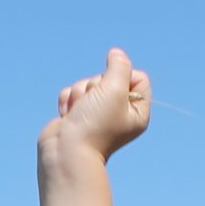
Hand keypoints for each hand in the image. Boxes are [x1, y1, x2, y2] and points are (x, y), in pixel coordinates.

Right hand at [40, 47, 151, 165]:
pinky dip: (68, 100)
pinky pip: (72, 92)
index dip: (124, 76)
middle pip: (109, 77)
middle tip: (92, 106)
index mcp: (137, 112)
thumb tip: (116, 53)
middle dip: (96, 86)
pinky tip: (68, 115)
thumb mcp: (115, 89)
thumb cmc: (95, 125)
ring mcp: (96, 114)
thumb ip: (119, 66)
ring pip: (87, 83)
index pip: (138, 77)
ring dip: (79, 93)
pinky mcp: (76, 114)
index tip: (114, 88)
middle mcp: (118, 113)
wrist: (66, 152)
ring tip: (79, 113)